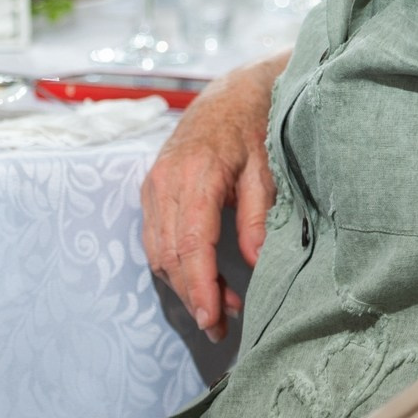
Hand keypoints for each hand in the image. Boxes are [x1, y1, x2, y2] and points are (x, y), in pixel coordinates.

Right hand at [141, 52, 285, 341]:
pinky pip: (154, 237)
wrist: (231, 90)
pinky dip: (173, 264)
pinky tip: (200, 278)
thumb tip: (255, 264)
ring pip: (157, 251)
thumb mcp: (266, 169)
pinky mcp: (151, 188)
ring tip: (218, 306)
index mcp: (195, 175)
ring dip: (182, 284)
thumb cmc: (254, 126)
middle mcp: (164, 181)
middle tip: (222, 327)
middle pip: (170, 255)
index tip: (213, 320)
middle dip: (192, 296)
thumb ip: (258, 217)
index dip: (200, 288)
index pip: (191, 245)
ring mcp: (153, 184)